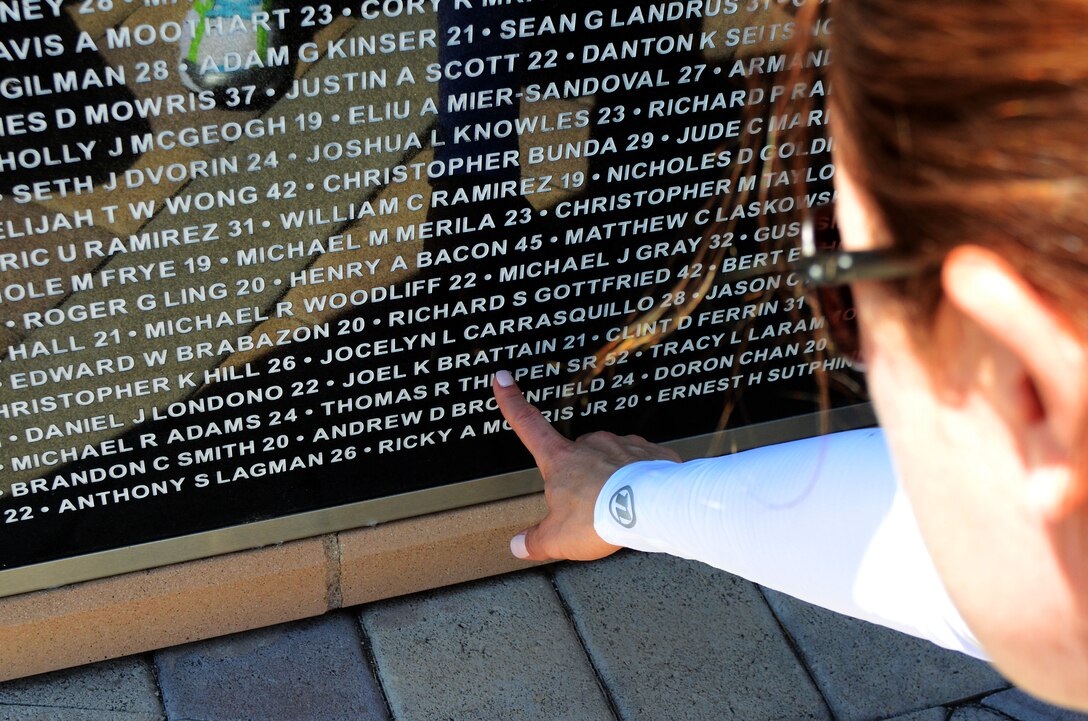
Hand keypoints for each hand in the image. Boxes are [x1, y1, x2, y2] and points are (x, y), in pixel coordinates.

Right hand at [492, 370, 682, 561]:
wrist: (651, 507)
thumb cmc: (600, 518)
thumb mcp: (558, 539)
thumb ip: (536, 541)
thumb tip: (519, 546)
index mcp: (561, 460)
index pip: (528, 425)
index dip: (512, 401)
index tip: (502, 378)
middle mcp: (591, 444)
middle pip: (577, 455)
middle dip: (581, 476)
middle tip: (590, 507)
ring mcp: (623, 445)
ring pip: (611, 459)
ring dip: (612, 479)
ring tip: (619, 509)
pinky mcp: (651, 453)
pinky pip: (642, 464)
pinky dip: (641, 480)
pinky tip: (644, 500)